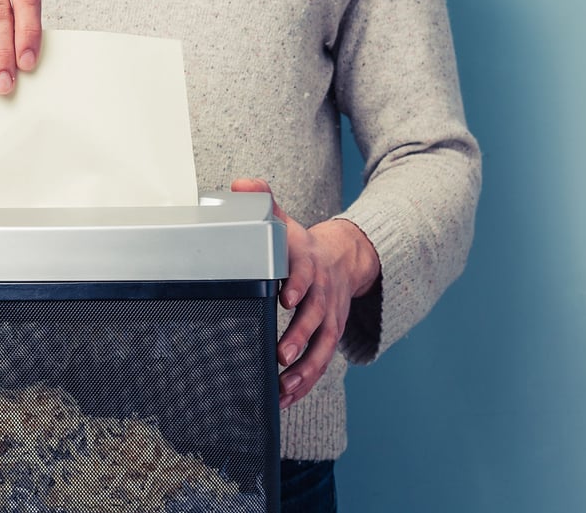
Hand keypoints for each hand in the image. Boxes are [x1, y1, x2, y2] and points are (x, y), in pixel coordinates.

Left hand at [230, 178, 379, 408]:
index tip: (286, 297)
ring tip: (284, 387)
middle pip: (315, 318)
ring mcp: (328, 319)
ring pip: (322, 349)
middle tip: (283, 353)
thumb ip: (264, 204)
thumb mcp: (286, 222)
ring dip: (304, 370)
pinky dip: (304, 384)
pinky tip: (284, 399)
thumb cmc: (303, 246)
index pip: (305, 274)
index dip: (297, 284)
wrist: (344, 259)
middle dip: (300, 337)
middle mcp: (322, 295)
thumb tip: (241, 185)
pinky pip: (319, 365)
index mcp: (309, 265)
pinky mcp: (327, 339)